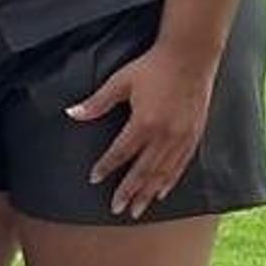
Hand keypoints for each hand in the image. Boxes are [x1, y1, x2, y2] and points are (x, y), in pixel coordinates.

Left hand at [71, 41, 219, 220]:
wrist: (191, 56)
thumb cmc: (152, 67)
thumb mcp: (120, 82)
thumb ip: (97, 102)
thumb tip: (71, 113)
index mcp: (145, 122)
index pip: (122, 152)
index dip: (107, 167)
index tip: (94, 179)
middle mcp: (166, 134)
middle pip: (144, 170)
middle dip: (129, 191)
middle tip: (117, 209)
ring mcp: (182, 136)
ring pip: (163, 172)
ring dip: (148, 192)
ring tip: (137, 209)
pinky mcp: (194, 135)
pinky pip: (181, 165)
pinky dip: (170, 181)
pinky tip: (161, 192)